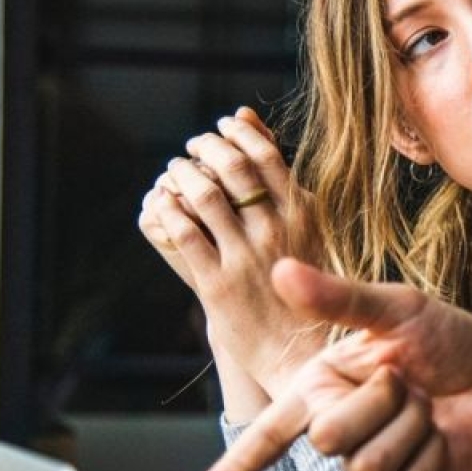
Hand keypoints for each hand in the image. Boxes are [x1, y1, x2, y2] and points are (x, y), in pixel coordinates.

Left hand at [136, 107, 324, 395]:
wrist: (301, 351)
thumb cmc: (307, 285)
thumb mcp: (307, 228)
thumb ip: (280, 179)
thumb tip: (248, 119)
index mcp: (304, 215)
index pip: (266, 155)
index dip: (238, 134)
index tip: (222, 127)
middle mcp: (276, 232)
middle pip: (232, 168)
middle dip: (206, 147)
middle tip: (193, 145)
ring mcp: (246, 258)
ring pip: (204, 196)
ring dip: (182, 174)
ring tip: (175, 170)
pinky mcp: (217, 285)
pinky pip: (184, 234)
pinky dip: (168, 210)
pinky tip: (163, 203)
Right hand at [193, 259, 471, 470]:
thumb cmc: (448, 337)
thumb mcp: (396, 309)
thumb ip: (338, 298)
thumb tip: (280, 270)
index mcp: (320, 387)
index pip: (267, 435)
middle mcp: (337, 427)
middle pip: (327, 438)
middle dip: (378, 402)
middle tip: (407, 380)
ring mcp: (369, 464)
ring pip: (368, 463)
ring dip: (410, 426)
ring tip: (427, 405)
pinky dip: (430, 454)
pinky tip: (442, 435)